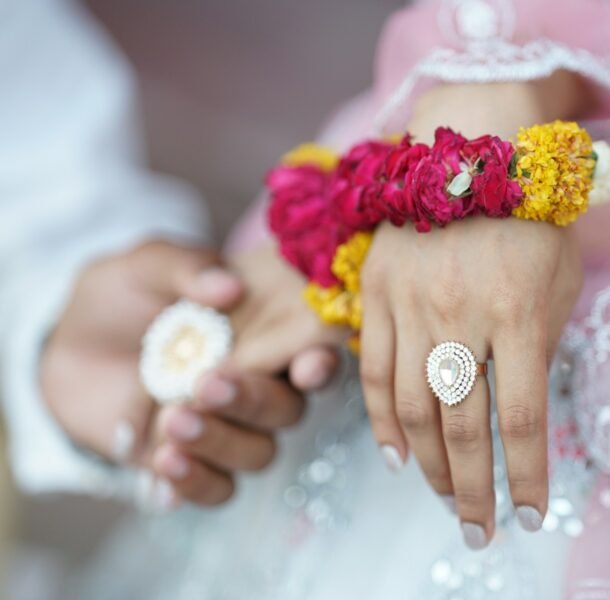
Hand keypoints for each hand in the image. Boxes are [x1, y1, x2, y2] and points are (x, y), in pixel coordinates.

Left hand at [41, 240, 338, 507]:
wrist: (70, 345)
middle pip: (287, 410)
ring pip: (258, 454)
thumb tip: (227, 286)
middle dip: (252, 402)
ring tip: (170, 420)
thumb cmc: (123, 297)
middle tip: (205, 385)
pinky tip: (162, 463)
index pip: (312, 353)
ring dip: (221, 443)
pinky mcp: (193, 463)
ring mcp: (228, 429)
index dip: (320, 364)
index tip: (306, 367)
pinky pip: (217, 490)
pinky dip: (195, 483)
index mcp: (265, 334)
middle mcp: (258, 385)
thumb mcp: (145, 267)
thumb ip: (185, 267)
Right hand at [359, 217, 581, 548]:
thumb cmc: (532, 217)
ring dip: (428, 465)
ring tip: (443, 496)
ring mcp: (412, 304)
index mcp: (519, 313)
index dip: (525, 478)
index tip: (529, 517)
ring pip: (411, 408)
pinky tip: (396, 456)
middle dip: (471, 490)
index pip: (521, 420)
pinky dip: (381, 421)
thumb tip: (516, 409)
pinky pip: (371, 371)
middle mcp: (461, 315)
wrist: (474, 148)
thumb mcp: (560, 280)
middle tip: (477, 529)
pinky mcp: (377, 293)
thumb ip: (541, 345)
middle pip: (461, 427)